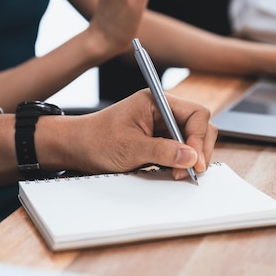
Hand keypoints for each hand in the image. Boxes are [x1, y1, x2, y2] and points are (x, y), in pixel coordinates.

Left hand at [58, 90, 215, 180]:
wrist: (76, 147)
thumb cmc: (96, 140)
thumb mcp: (130, 148)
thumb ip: (163, 151)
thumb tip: (192, 157)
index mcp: (157, 101)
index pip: (196, 114)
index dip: (199, 138)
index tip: (195, 161)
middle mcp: (163, 110)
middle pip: (199, 126)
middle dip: (198, 150)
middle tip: (190, 172)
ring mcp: (162, 125)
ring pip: (192, 140)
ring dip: (190, 158)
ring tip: (178, 174)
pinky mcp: (160, 140)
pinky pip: (181, 150)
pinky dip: (181, 162)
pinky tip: (172, 172)